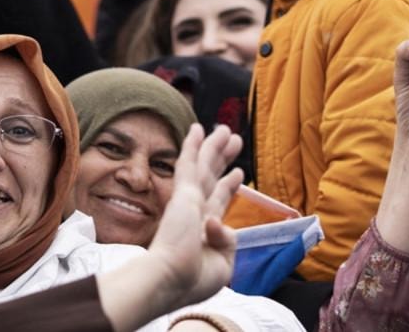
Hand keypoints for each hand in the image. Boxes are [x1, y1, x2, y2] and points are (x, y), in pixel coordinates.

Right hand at [145, 124, 243, 307]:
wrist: (170, 280)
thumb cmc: (192, 281)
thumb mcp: (223, 265)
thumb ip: (228, 241)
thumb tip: (220, 222)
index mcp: (202, 231)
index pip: (218, 201)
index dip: (228, 185)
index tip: (237, 172)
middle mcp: (194, 212)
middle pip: (211, 178)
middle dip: (222, 159)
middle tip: (232, 139)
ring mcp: (187, 202)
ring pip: (203, 166)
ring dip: (214, 146)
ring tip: (225, 130)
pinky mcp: (183, 195)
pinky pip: (189, 164)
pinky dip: (193, 146)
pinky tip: (197, 129)